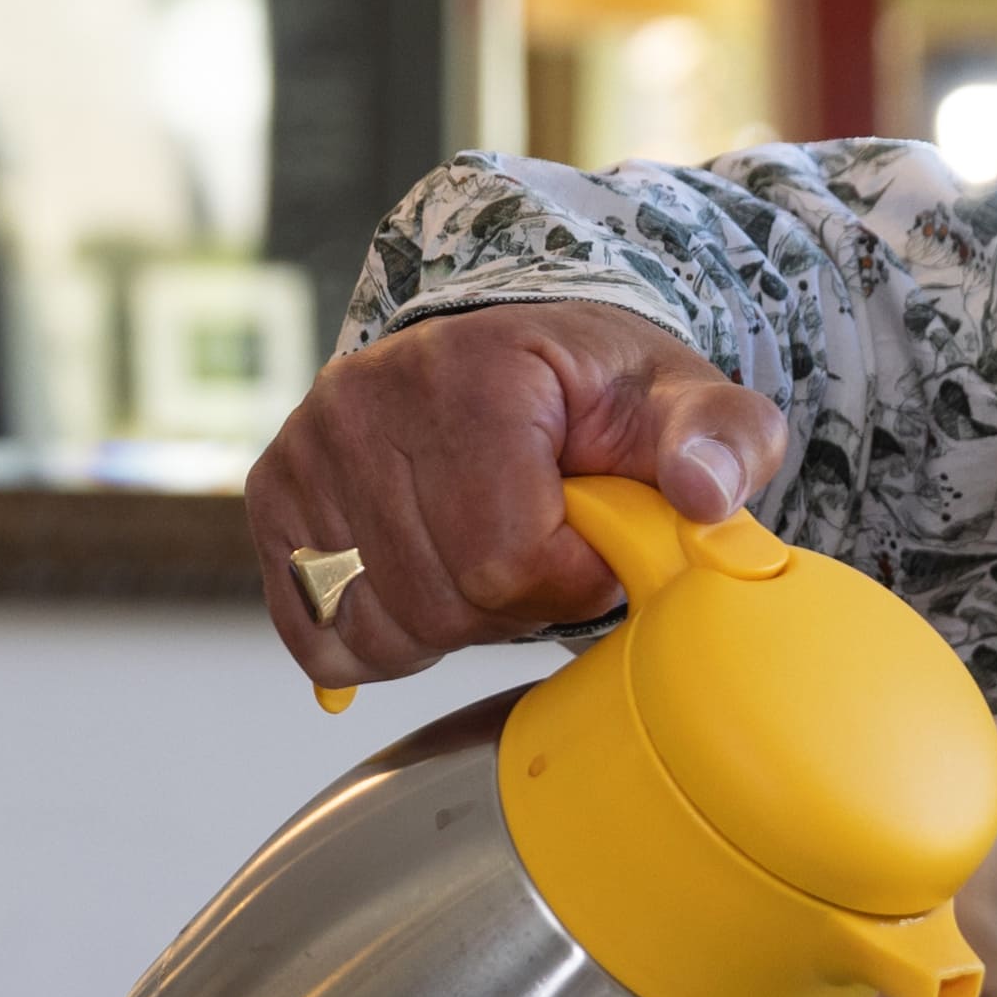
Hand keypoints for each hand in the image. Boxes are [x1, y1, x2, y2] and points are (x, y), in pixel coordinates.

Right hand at [239, 303, 793, 689]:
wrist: (510, 361)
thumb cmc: (596, 394)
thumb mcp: (680, 400)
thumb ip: (722, 441)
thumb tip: (704, 493)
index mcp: (471, 374)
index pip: (509, 559)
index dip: (569, 579)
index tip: (590, 539)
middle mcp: (366, 400)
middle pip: (443, 602)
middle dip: (511, 604)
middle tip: (540, 548)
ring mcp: (309, 448)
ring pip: (383, 629)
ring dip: (450, 624)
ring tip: (484, 554)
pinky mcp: (275, 494)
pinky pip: (319, 631)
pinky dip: (381, 636)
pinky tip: (422, 581)